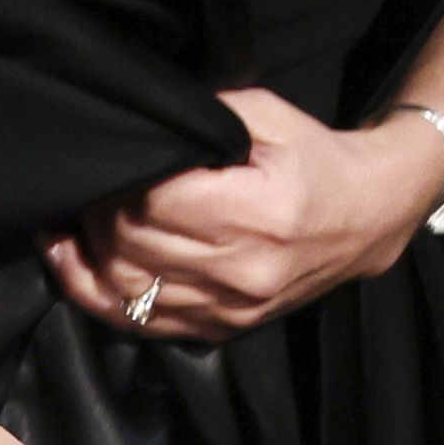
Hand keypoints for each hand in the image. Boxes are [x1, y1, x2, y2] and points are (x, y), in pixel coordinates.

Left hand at [45, 87, 440, 342]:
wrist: (368, 215)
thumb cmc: (315, 159)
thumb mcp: (268, 115)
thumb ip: (203, 116)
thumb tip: (141, 127)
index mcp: (260, 212)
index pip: (155, 205)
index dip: (123, 183)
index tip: (119, 162)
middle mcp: (245, 270)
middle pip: (134, 246)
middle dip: (101, 213)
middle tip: (100, 185)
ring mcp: (232, 308)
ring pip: (127, 288)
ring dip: (91, 253)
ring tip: (80, 221)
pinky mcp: (221, 329)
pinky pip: (141, 322)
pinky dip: (98, 293)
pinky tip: (75, 262)